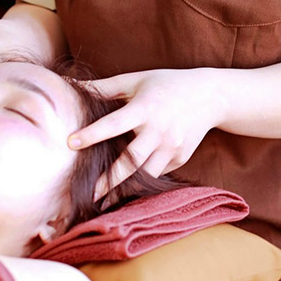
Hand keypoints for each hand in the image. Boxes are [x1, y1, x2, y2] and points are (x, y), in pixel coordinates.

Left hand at [67, 68, 221, 198]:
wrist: (209, 96)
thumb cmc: (166, 84)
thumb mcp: (136, 80)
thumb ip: (105, 87)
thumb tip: (72, 86)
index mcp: (145, 107)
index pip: (114, 124)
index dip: (92, 134)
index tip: (71, 143)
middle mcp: (159, 129)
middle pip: (132, 160)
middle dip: (110, 179)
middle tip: (90, 194)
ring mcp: (172, 146)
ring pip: (146, 173)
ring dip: (126, 187)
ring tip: (105, 200)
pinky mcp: (180, 158)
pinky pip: (158, 171)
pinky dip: (143, 178)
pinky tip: (129, 186)